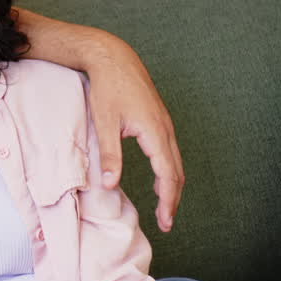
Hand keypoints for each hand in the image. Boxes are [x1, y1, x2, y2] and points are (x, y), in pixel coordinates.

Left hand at [84, 34, 183, 231]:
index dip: (167, 200)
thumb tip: (110, 185)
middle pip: (177, 171)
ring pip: (175, 161)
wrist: (113, 57)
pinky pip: (169, 150)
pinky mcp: (158, 119)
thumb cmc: (107, 87)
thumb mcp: (103, 121)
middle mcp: (165, 129)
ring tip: (164, 206)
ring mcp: (164, 123)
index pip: (167, 175)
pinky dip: (168, 169)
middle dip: (173, 198)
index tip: (164, 221)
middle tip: (166, 222)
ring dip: (172, 185)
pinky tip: (158, 178)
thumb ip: (109, 154)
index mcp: (154, 132)